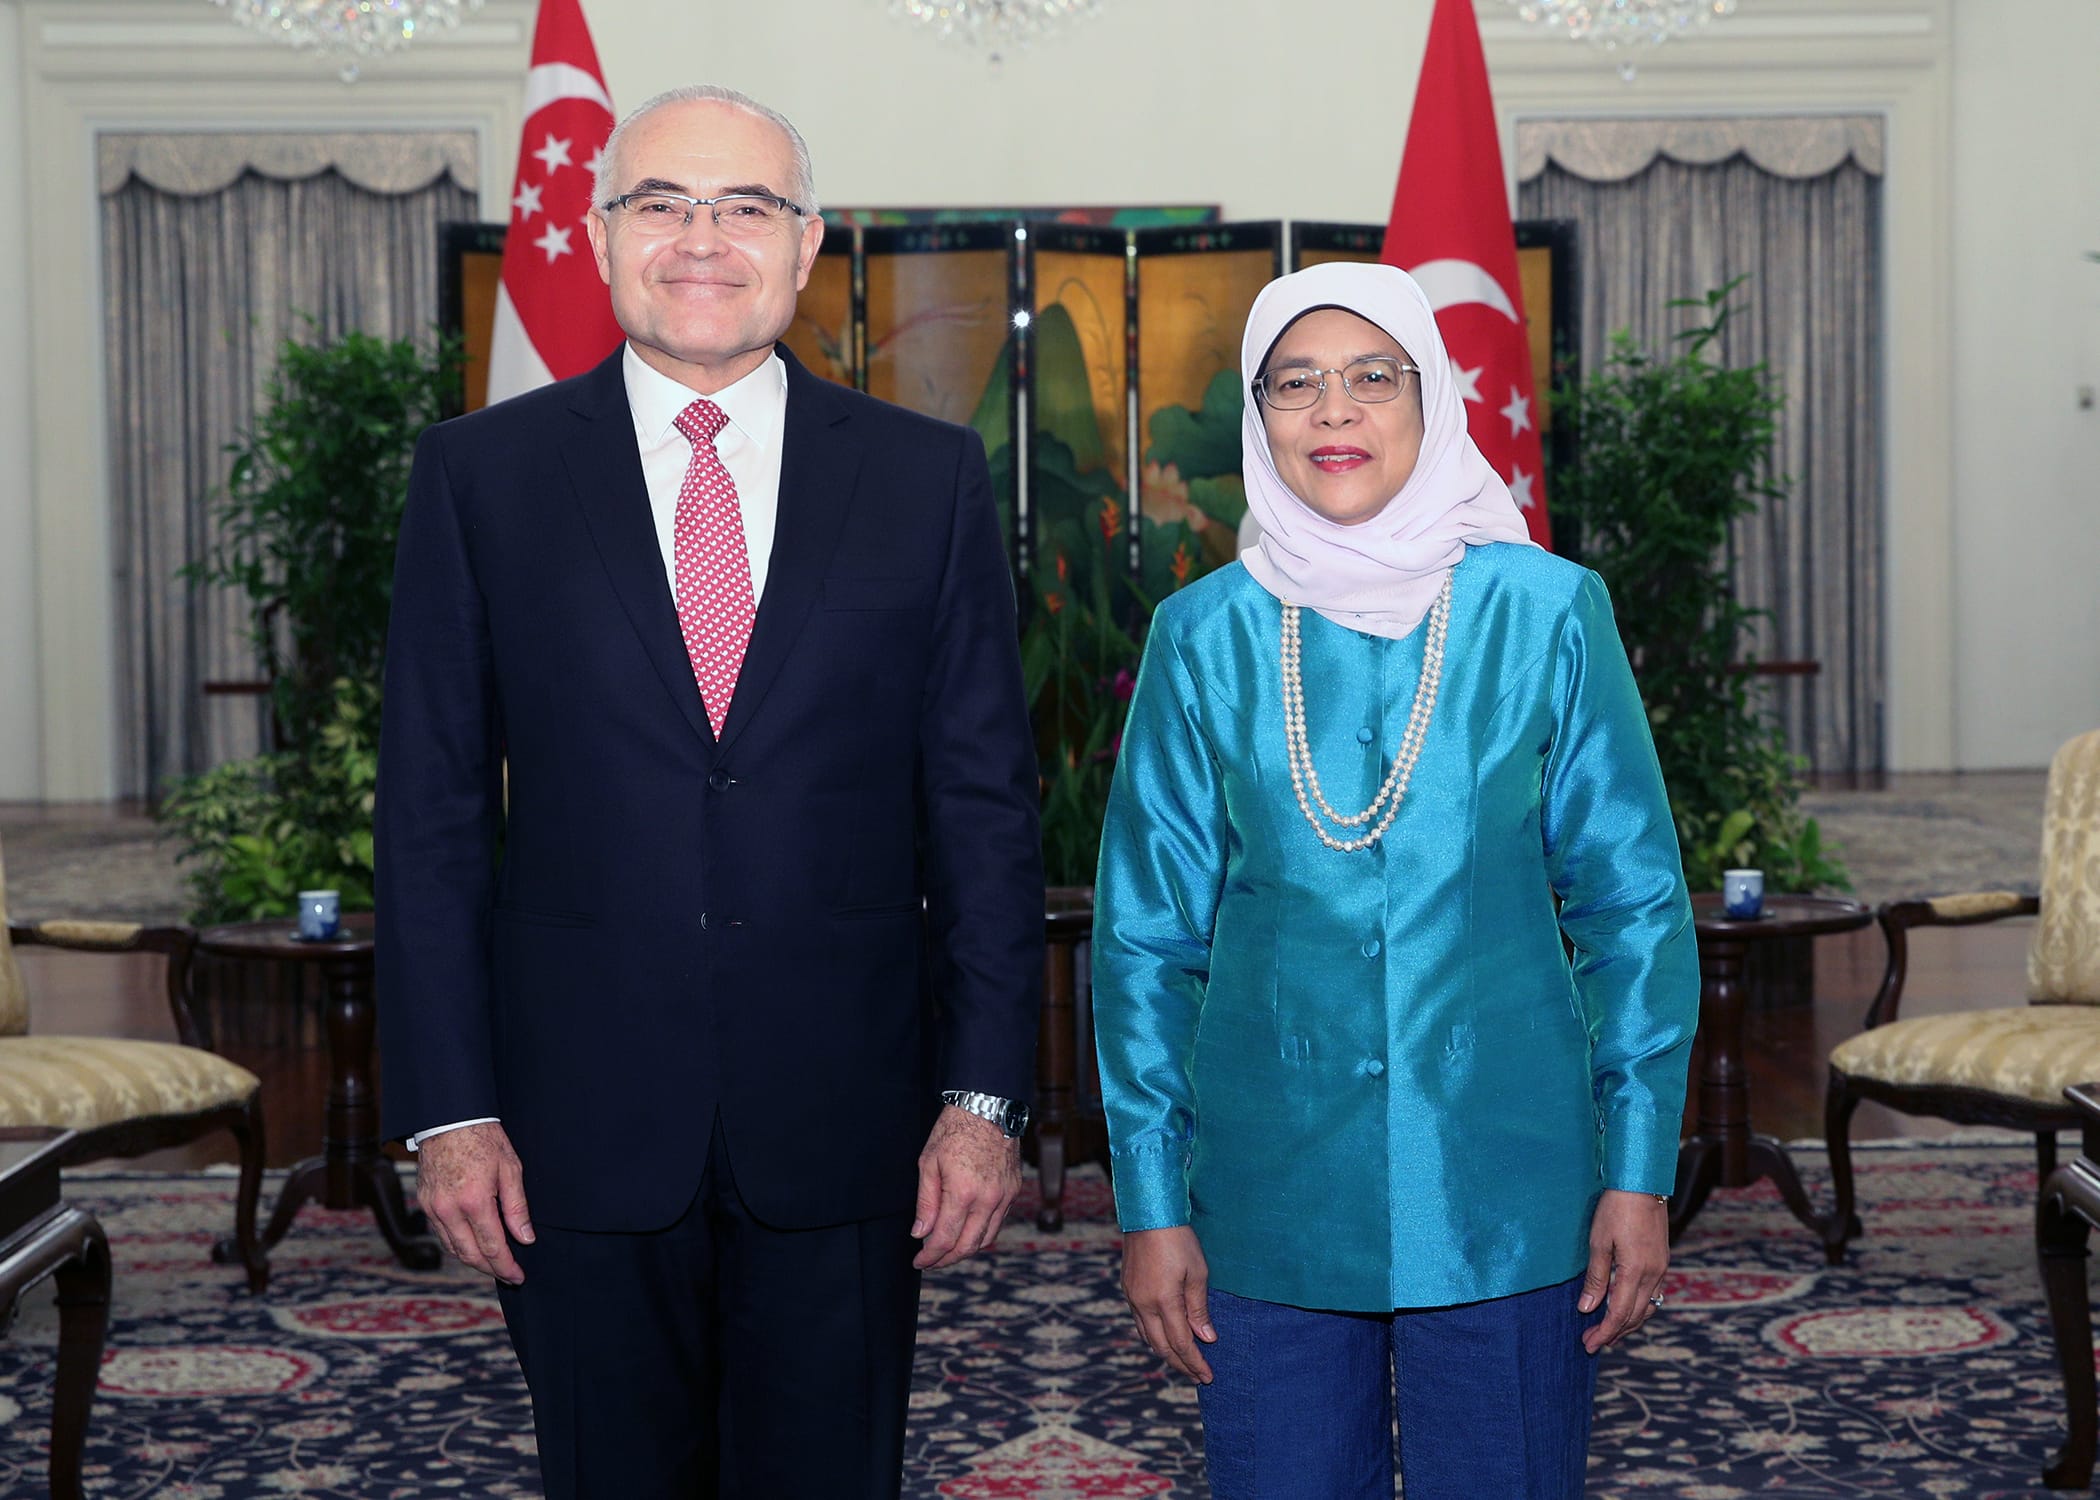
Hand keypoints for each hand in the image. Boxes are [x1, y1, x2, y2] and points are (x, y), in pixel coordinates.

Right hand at [415, 1122, 533, 1284]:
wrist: (449, 1118)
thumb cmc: (484, 1138)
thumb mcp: (510, 1168)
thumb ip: (517, 1207)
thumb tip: (525, 1238)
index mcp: (474, 1201)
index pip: (492, 1247)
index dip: (506, 1266)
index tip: (518, 1276)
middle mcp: (449, 1209)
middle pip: (470, 1254)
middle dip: (490, 1269)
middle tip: (508, 1275)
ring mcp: (432, 1208)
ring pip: (453, 1247)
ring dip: (473, 1260)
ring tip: (493, 1264)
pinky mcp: (424, 1203)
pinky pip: (441, 1234)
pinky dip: (457, 1244)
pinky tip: (472, 1244)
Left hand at [912, 1105, 1021, 1269]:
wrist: (988, 1106)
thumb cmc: (954, 1130)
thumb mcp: (929, 1162)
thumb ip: (925, 1202)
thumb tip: (920, 1233)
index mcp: (963, 1192)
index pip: (945, 1238)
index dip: (930, 1256)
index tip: (919, 1262)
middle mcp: (988, 1199)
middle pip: (968, 1246)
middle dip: (947, 1259)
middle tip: (931, 1262)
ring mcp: (1005, 1196)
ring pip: (986, 1238)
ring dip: (966, 1249)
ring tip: (947, 1250)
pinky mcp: (1014, 1191)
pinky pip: (998, 1222)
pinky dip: (982, 1233)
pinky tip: (967, 1230)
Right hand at [1122, 1225, 1215, 1382]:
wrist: (1149, 1214)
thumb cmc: (1178, 1239)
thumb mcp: (1198, 1273)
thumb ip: (1199, 1309)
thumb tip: (1206, 1338)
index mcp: (1164, 1301)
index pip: (1181, 1343)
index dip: (1195, 1362)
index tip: (1208, 1375)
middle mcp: (1143, 1304)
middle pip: (1162, 1347)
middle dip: (1181, 1365)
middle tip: (1197, 1376)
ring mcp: (1132, 1297)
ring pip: (1148, 1337)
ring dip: (1166, 1353)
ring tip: (1183, 1362)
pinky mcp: (1128, 1289)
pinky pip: (1140, 1322)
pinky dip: (1154, 1336)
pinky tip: (1165, 1337)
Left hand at [1578, 1188, 1668, 1351]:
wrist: (1642, 1184)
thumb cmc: (1615, 1209)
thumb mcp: (1598, 1242)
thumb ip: (1596, 1278)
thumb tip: (1587, 1308)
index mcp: (1636, 1272)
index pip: (1619, 1314)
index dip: (1604, 1332)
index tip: (1588, 1344)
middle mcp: (1654, 1274)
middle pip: (1634, 1316)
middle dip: (1613, 1332)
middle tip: (1592, 1342)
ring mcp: (1661, 1268)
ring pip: (1647, 1308)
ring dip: (1628, 1323)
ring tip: (1608, 1332)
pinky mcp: (1662, 1261)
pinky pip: (1653, 1295)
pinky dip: (1639, 1308)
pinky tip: (1627, 1308)